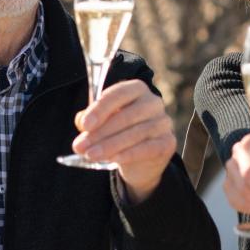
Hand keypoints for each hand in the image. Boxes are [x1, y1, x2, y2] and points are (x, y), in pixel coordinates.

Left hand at [72, 80, 175, 202]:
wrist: (140, 160)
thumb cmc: (118, 133)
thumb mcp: (102, 123)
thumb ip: (90, 120)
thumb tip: (82, 122)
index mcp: (137, 89)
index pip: (118, 93)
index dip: (100, 109)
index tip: (84, 125)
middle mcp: (154, 102)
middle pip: (126, 116)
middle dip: (100, 133)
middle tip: (81, 146)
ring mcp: (163, 122)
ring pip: (135, 133)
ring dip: (110, 145)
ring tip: (91, 155)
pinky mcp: (168, 142)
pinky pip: (147, 148)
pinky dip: (128, 154)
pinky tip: (113, 160)